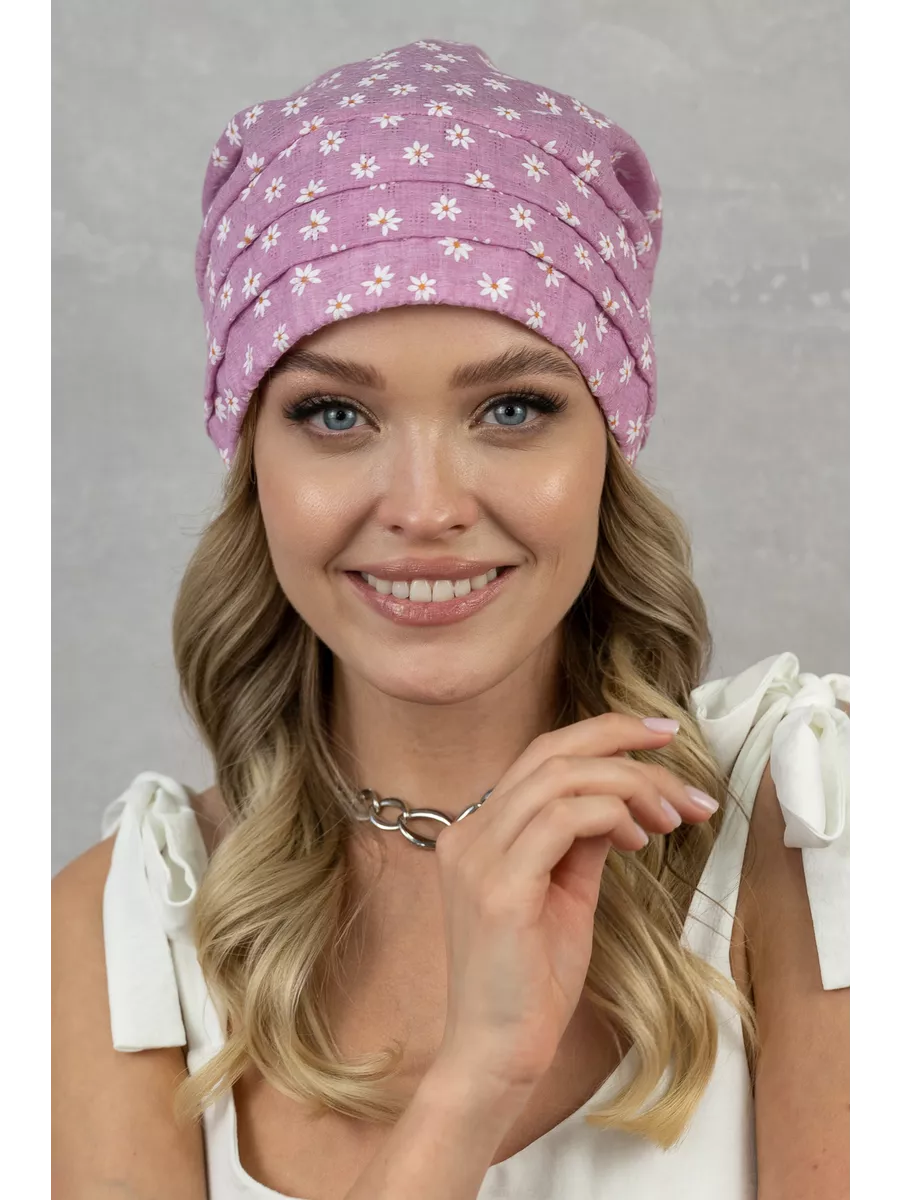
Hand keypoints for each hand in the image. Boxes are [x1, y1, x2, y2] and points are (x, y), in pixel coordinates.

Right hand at [432, 713, 717, 1092]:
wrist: (498, 1053)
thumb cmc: (531, 981)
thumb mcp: (564, 893)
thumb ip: (582, 839)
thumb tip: (623, 800)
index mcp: (477, 831)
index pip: (541, 755)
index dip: (603, 733)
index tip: (662, 737)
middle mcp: (469, 833)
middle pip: (552, 753)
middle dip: (626, 746)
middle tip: (683, 768)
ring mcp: (478, 857)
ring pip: (563, 778)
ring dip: (633, 787)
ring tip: (672, 819)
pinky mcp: (499, 888)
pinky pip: (564, 819)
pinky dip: (613, 816)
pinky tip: (638, 841)